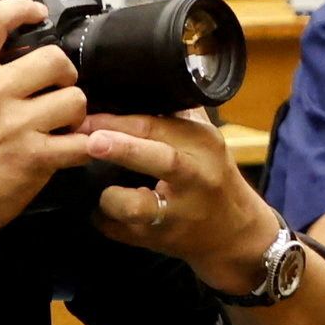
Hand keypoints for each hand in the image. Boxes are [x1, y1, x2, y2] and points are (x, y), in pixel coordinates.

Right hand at [0, 0, 104, 261]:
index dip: (21, 8)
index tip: (35, 13)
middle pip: (54, 59)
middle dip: (63, 73)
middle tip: (57, 88)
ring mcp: (15, 126)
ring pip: (75, 99)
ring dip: (75, 112)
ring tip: (63, 123)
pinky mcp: (35, 159)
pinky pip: (81, 142)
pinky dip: (84, 147)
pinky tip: (73, 149)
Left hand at [82, 105, 285, 282]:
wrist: (236, 233)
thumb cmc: (211, 176)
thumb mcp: (203, 140)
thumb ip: (175, 113)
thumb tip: (125, 85)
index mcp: (203, 143)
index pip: (159, 125)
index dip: (120, 120)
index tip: (88, 115)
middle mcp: (197, 176)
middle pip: (161, 159)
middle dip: (123, 149)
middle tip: (89, 141)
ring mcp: (181, 212)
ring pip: (141, 206)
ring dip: (112, 199)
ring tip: (99, 193)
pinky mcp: (164, 239)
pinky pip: (126, 232)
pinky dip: (107, 222)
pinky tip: (101, 213)